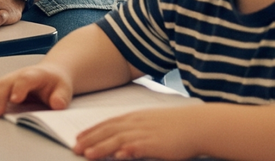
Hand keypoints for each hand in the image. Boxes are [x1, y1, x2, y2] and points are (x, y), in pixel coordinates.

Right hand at [0, 64, 73, 116]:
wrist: (52, 73)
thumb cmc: (56, 82)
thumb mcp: (64, 89)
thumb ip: (61, 97)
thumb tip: (57, 104)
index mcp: (36, 75)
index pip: (25, 79)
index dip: (19, 88)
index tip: (15, 100)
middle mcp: (21, 75)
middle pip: (7, 82)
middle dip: (0, 97)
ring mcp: (12, 78)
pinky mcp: (7, 84)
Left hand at [73, 107, 203, 159]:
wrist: (199, 124)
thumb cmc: (178, 125)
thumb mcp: (152, 123)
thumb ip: (137, 129)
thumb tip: (122, 141)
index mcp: (135, 117)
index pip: (108, 123)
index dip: (92, 130)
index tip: (79, 137)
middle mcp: (137, 123)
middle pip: (108, 131)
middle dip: (90, 140)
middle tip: (75, 148)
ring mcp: (146, 132)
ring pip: (118, 140)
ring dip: (101, 147)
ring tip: (87, 155)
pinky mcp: (157, 143)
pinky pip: (138, 147)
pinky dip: (126, 151)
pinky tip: (117, 156)